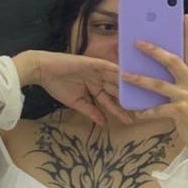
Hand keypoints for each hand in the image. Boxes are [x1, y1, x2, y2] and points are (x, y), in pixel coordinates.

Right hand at [13, 50, 132, 129]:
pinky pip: (107, 67)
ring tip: (139, 93)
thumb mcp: (76, 103)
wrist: (44, 71)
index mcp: (95, 89)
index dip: (119, 110)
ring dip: (125, 86)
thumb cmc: (57, 86)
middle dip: (128, 98)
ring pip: (114, 79)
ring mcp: (97, 71)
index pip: (110, 101)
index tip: (131, 120)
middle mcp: (99, 80)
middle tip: (143, 107)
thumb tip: (104, 124)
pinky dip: (116, 71)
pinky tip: (127, 76)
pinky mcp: (93, 63)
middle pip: (116, 90)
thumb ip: (91, 112)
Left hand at [119, 16, 187, 153]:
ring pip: (159, 84)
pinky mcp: (180, 112)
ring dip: (139, 79)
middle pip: (173, 61)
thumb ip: (183, 79)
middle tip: (138, 43)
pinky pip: (158, 109)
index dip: (187, 33)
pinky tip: (136, 112)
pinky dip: (146, 111)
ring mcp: (187, 97)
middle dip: (154, 51)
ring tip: (124, 75)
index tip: (183, 17)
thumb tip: (163, 64)